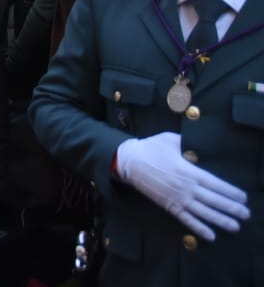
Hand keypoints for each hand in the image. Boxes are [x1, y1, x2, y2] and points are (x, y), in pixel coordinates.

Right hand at [115, 131, 248, 238]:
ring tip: (235, 226)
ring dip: (221, 220)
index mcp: (189, 171)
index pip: (216, 184)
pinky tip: (211, 236)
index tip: (244, 197)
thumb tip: (201, 149)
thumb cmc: (150, 148)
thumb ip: (188, 145)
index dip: (231, 192)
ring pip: (204, 212)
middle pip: (214, 200)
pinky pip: (187, 219)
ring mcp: (178, 198)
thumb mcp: (171, 140)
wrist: (128, 161)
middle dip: (232, 208)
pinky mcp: (169, 205)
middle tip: (246, 214)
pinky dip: (199, 228)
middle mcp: (186, 187)